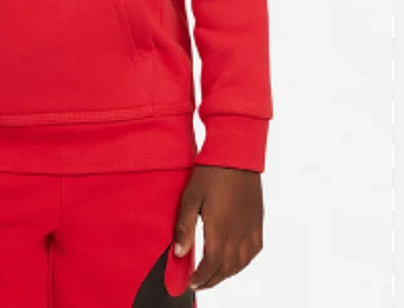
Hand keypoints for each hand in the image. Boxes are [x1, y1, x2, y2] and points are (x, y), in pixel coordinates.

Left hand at [172, 164, 263, 290]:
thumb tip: (179, 253)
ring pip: (241, 264)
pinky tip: (235, 260)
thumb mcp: (190, 197)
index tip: (190, 282)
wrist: (236, 154)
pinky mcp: (257, 222)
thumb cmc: (211, 172)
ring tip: (213, 275)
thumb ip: (184, 227)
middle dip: (211, 279)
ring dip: (226, 273)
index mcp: (220, 229)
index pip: (211, 266)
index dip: (200, 278)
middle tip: (199, 282)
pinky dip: (243, 262)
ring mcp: (250, 229)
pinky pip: (254, 251)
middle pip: (226, 269)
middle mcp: (238, 234)